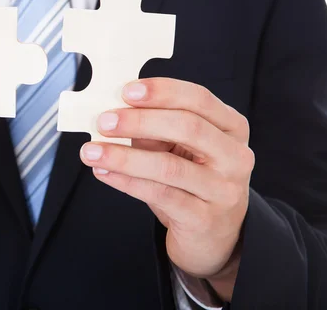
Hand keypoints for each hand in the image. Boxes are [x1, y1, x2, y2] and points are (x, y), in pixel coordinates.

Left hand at [79, 78, 253, 300]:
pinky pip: (160, 195)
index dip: (162, 92)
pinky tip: (104, 172)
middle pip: (188, 128)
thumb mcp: (178, 148)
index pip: (199, 99)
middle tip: (104, 121)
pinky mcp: (204, 219)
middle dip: (141, 121)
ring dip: (124, 157)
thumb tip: (114, 111)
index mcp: (231, 128)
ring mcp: (223, 190)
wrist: (212, 235)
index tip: (127, 91)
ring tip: (91, 152)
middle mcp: (235, 156)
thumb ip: (154, 128)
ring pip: (169, 166)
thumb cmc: (191, 182)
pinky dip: (127, 182)